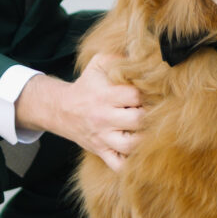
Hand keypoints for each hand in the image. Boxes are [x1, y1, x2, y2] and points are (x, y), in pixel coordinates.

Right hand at [18, 55, 144, 171]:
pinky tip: (139, 155)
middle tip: (155, 112)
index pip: (135, 95)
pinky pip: (117, 165)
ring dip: (145, 140)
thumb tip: (142, 52)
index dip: (148, 93)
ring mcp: (102, 137)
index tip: (154, 92)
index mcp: (105, 95)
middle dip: (150, 115)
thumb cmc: (86, 85)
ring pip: (130, 146)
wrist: (61, 109)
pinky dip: (130, 165)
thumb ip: (119, 56)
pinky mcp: (101, 151)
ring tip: (150, 131)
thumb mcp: (98, 64)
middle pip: (137, 120)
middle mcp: (103, 117)